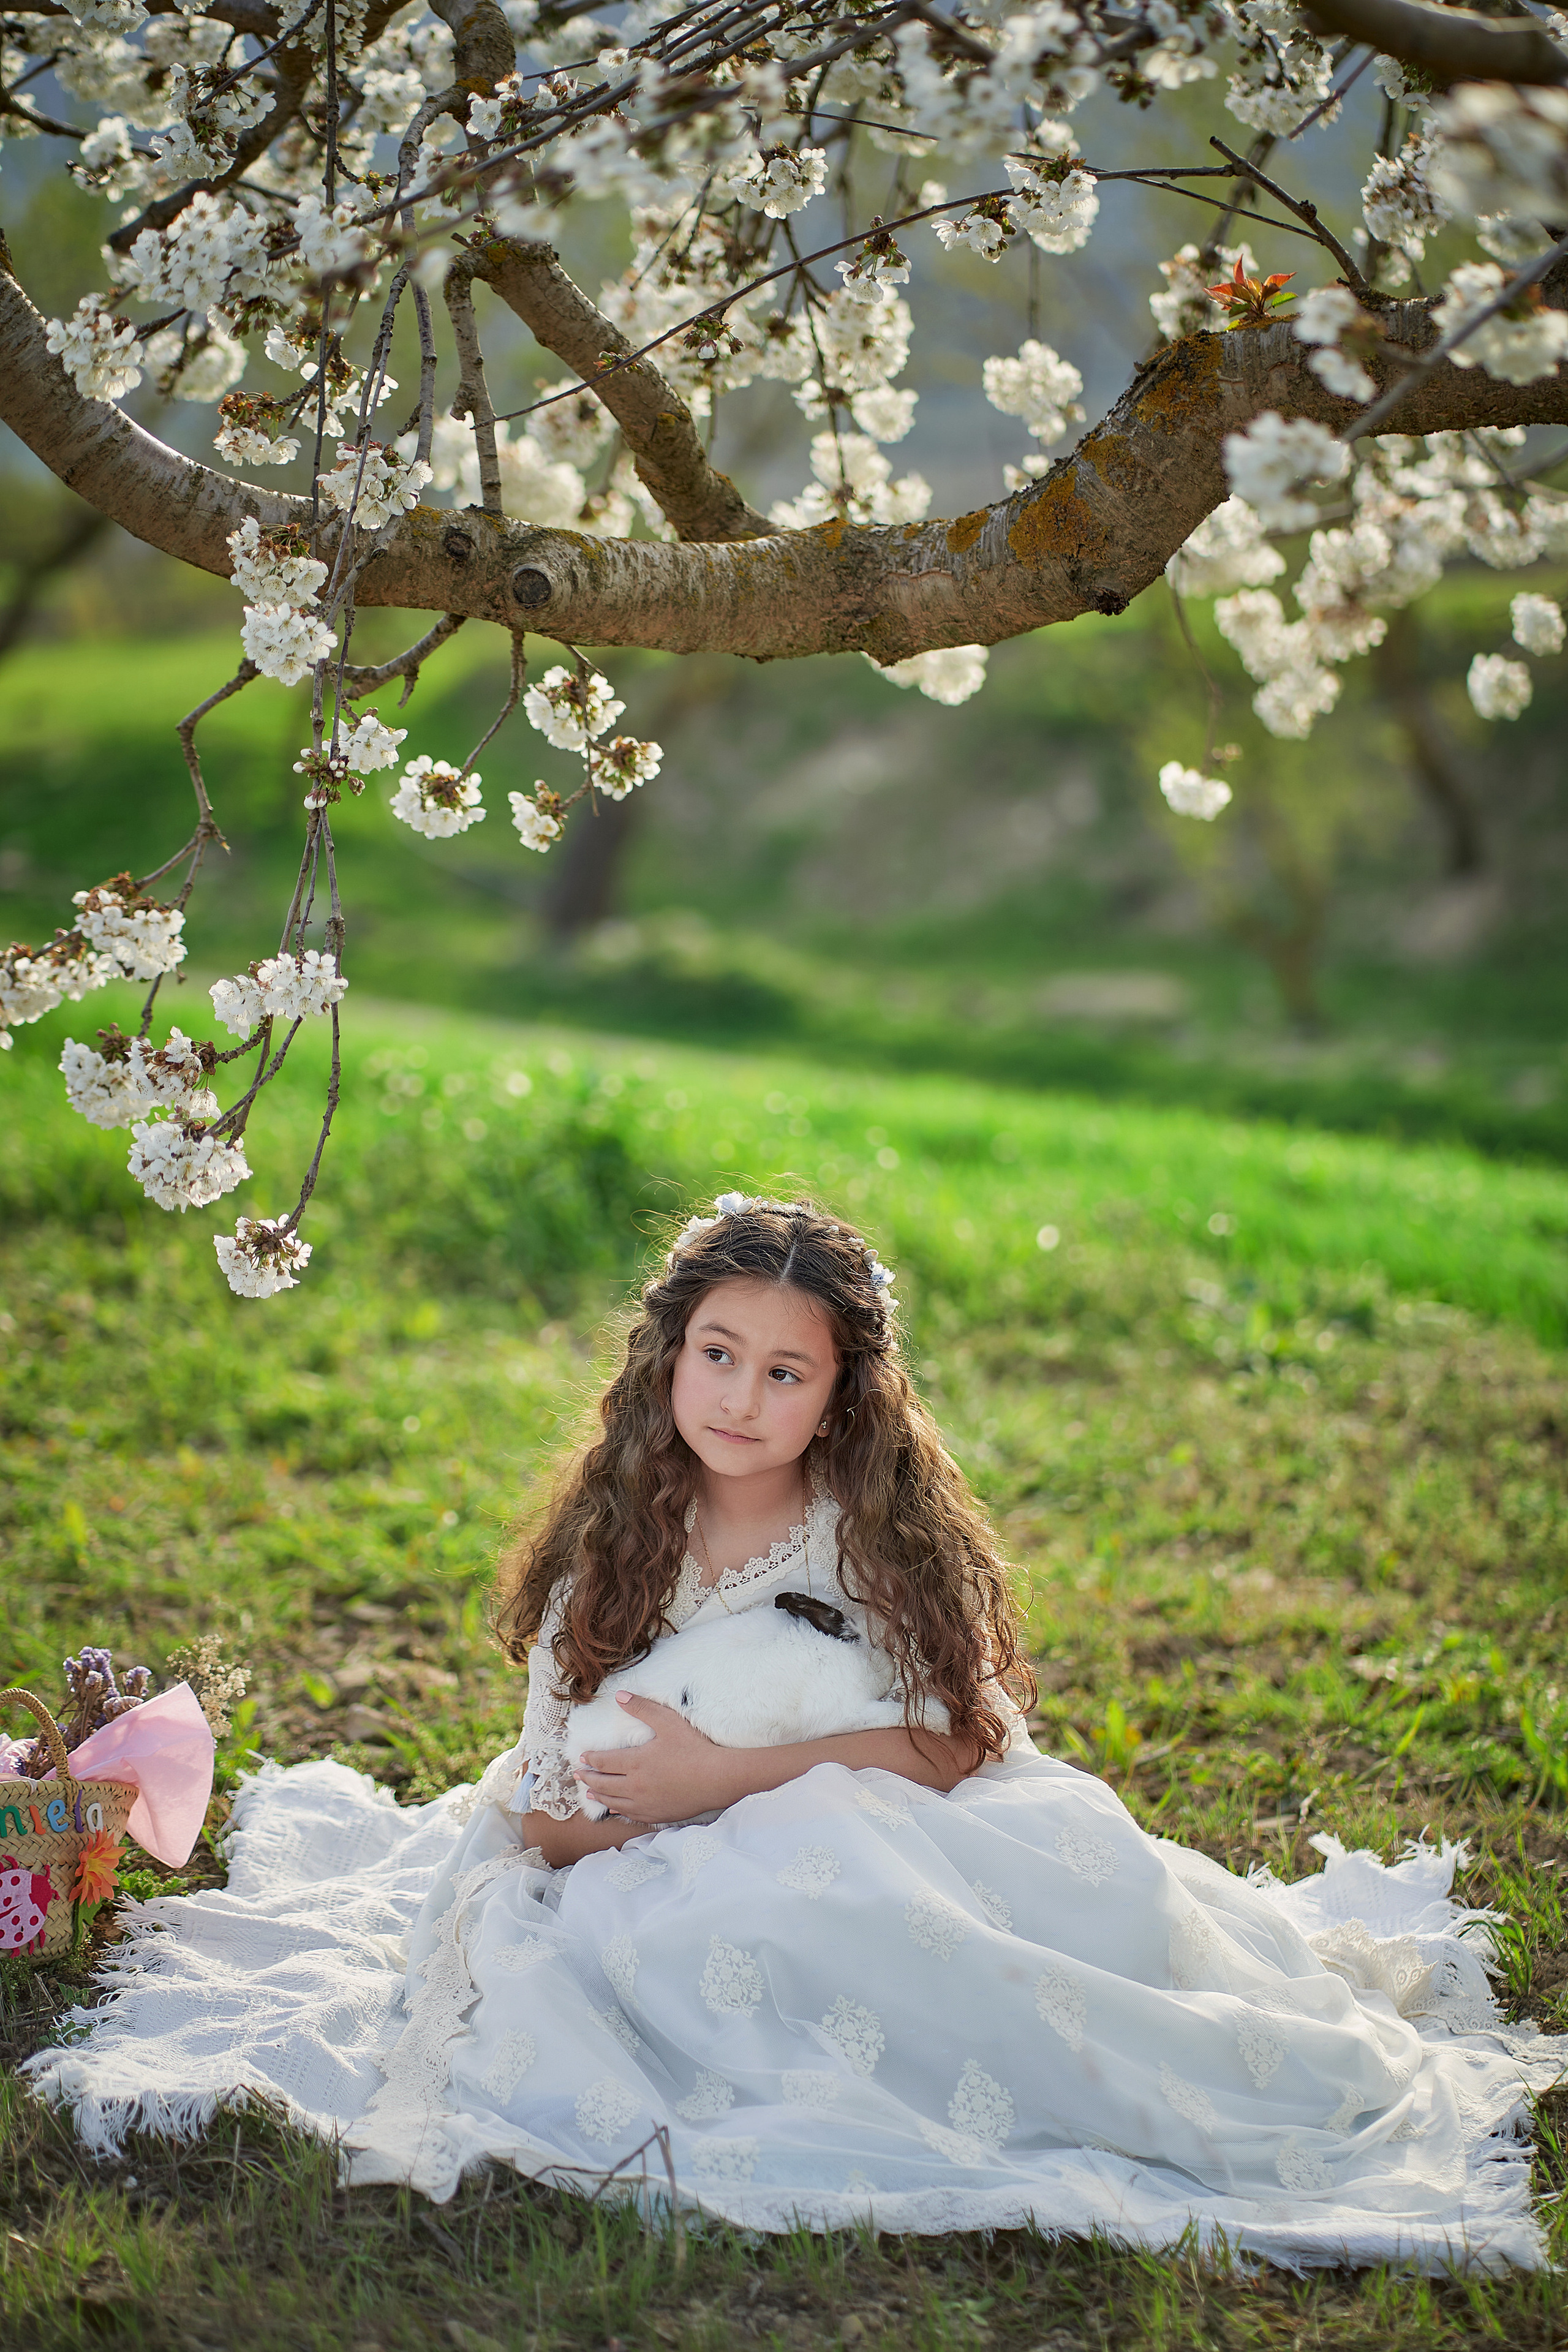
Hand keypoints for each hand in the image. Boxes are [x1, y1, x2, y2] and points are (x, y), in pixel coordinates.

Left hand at [576, 1695, 736, 1823]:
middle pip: (604, 1783)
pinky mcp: (655, 1815)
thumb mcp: (668, 1722)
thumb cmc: (694, 1748)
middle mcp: (635, 1785)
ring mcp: (644, 1803)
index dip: (591, 1759)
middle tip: (578, 1775)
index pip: (604, 1762)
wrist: (716, 1778)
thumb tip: (619, 1696)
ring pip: (613, 1802)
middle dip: (588, 1778)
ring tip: (590, 1792)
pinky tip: (614, 1809)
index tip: (583, 1757)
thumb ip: (643, 1708)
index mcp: (635, 1762)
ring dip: (598, 1795)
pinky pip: (629, 1815)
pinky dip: (617, 1811)